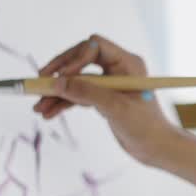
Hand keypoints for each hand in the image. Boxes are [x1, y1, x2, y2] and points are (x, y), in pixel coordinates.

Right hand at [33, 34, 183, 166]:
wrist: (156, 149)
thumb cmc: (145, 127)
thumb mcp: (115, 108)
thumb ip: (87, 93)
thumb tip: (58, 83)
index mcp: (127, 63)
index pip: (94, 46)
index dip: (75, 58)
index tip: (61, 77)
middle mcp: (117, 68)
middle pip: (80, 60)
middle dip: (59, 74)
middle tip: (39, 83)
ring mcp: (109, 83)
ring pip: (76, 81)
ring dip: (57, 93)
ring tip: (38, 108)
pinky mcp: (102, 98)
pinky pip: (78, 95)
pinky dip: (64, 103)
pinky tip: (48, 113)